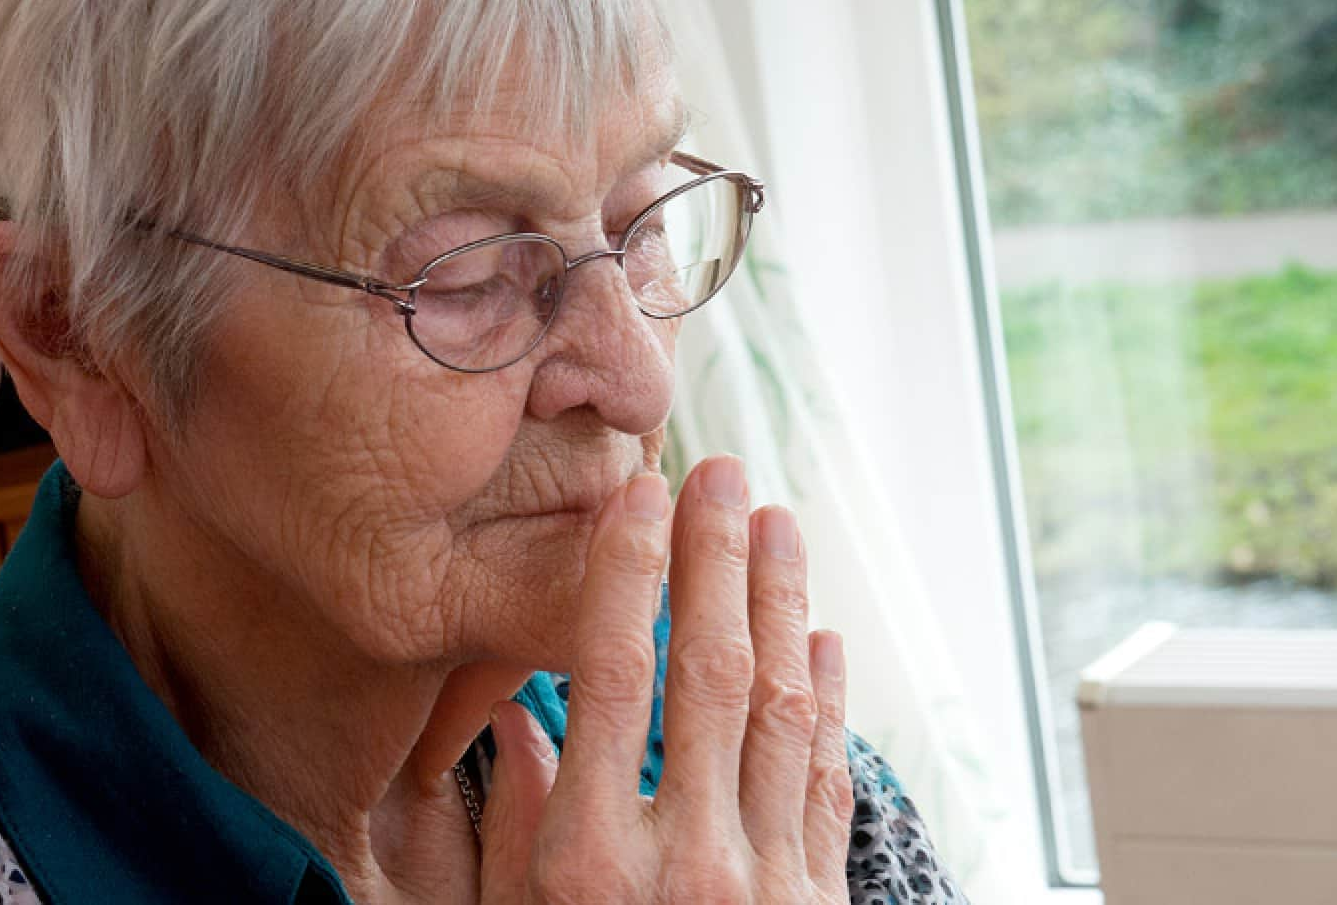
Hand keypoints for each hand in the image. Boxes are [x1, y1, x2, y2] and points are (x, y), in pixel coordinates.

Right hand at [478, 456, 852, 903]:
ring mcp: (765, 883)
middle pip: (708, 675)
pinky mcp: (819, 903)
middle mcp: (688, 862)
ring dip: (780, 606)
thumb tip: (516, 724)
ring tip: (776, 524)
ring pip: (780, 715)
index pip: (613, 678)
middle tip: (721, 474)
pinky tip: (819, 639)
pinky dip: (826, 703)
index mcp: (593, 860)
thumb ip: (510, 826)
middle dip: (716, 559)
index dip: (628, 574)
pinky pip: (826, 784)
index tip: (639, 497)